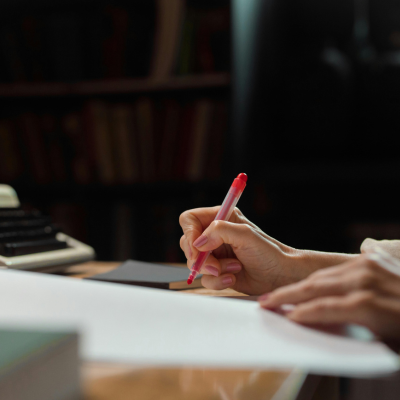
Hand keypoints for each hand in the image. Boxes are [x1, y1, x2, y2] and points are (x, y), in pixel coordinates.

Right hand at [179, 206, 308, 294]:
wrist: (280, 276)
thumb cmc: (268, 252)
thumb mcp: (245, 235)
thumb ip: (220, 231)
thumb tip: (198, 242)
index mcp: (221, 218)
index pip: (190, 220)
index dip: (189, 233)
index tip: (197, 248)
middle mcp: (214, 235)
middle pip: (187, 243)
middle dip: (200, 257)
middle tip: (214, 265)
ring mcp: (214, 254)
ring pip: (195, 263)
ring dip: (214, 269)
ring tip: (235, 268)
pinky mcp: (217, 271)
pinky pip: (204, 278)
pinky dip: (218, 281)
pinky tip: (233, 278)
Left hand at [259, 249, 399, 340]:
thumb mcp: (394, 278)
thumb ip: (375, 266)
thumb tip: (363, 253)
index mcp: (367, 263)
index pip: (324, 274)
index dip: (300, 285)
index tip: (281, 293)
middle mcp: (364, 268)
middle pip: (315, 279)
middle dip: (288, 291)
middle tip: (265, 301)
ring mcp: (367, 284)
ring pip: (317, 290)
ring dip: (289, 299)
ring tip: (269, 307)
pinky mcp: (370, 304)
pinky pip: (330, 307)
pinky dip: (308, 311)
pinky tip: (293, 316)